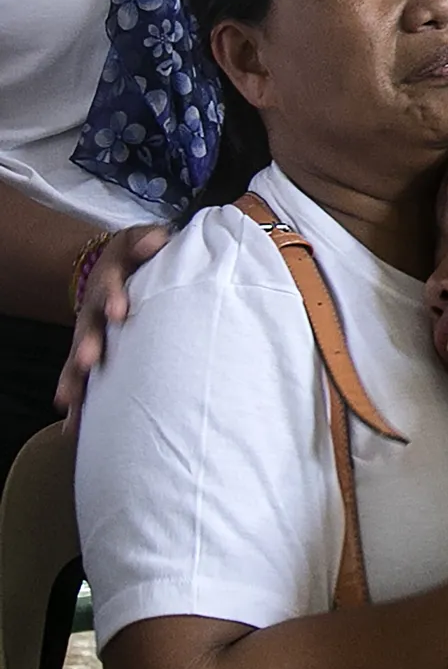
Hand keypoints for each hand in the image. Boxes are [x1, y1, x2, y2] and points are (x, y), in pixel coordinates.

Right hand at [57, 224, 169, 428]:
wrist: (115, 268)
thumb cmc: (140, 259)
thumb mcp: (142, 242)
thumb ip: (148, 240)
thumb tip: (158, 240)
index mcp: (112, 281)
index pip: (111, 286)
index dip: (113, 297)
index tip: (119, 311)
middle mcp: (95, 311)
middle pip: (88, 327)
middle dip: (88, 344)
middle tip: (90, 360)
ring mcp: (91, 334)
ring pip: (78, 359)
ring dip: (75, 378)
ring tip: (69, 401)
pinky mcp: (93, 355)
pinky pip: (84, 381)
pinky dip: (80, 404)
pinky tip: (73, 429)